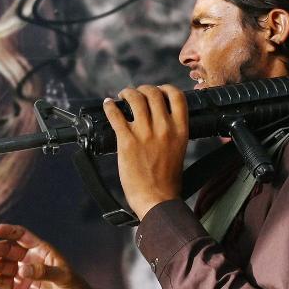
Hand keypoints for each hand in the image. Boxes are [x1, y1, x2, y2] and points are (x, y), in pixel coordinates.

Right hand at [0, 223, 108, 288]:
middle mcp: (29, 259)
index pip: (22, 236)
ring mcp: (22, 274)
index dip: (9, 231)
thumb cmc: (73, 287)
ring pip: (3, 266)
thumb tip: (22, 269)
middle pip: (8, 250)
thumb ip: (43, 272)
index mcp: (41, 250)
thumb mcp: (63, 277)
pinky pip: (3, 282)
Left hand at [103, 84, 188, 219]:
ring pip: (135, 99)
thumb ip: (173, 133)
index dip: (166, 89)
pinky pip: (115, 115)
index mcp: (180, 130)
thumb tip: (162, 121)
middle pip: (153, 93)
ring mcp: (145, 133)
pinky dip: (110, 107)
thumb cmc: (168, 181)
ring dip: (127, 93)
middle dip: (143, 89)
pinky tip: (108, 105)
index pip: (177, 96)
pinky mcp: (127, 141)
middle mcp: (164, 127)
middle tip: (136, 94)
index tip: (158, 91)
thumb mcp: (179, 150)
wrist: (157, 199)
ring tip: (122, 96)